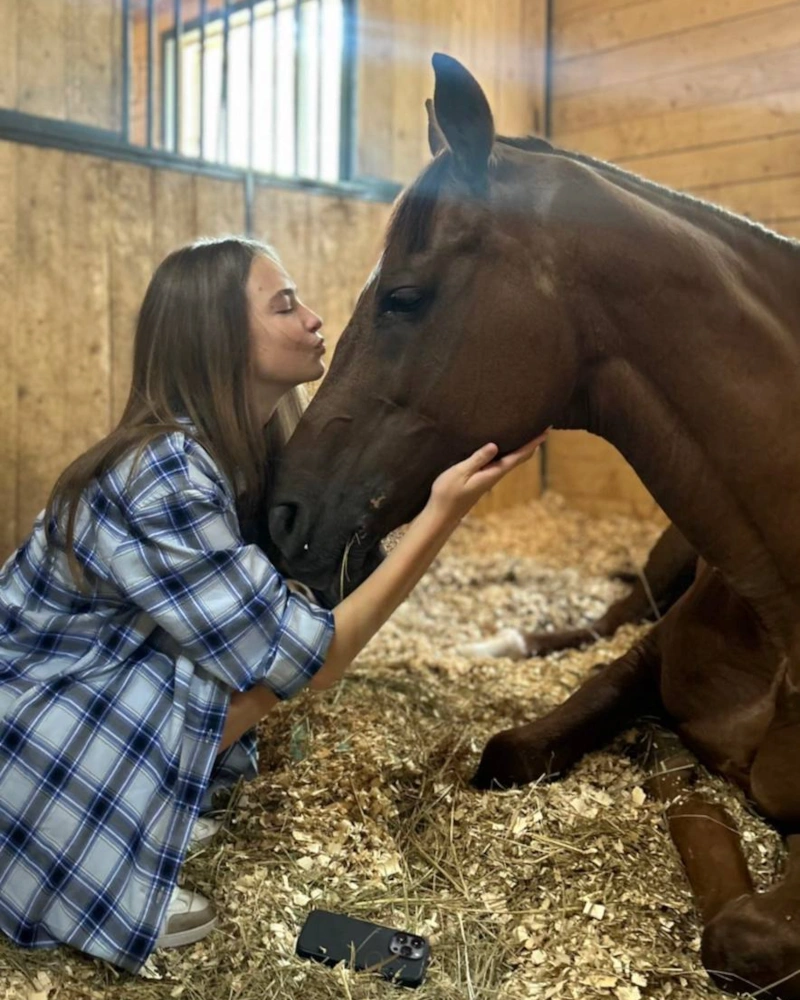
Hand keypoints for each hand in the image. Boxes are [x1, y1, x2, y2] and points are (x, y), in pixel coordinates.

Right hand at [428, 429, 548, 522]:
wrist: (442, 514)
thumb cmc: (448, 493)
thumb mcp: (460, 473)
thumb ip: (477, 459)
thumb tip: (495, 445)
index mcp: (494, 472)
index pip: (519, 455)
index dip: (534, 442)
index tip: (546, 430)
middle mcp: (496, 475)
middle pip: (520, 457)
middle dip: (533, 442)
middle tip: (543, 427)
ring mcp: (490, 477)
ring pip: (512, 459)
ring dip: (522, 446)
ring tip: (528, 431)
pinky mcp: (483, 478)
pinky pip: (502, 461)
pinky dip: (510, 451)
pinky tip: (506, 445)